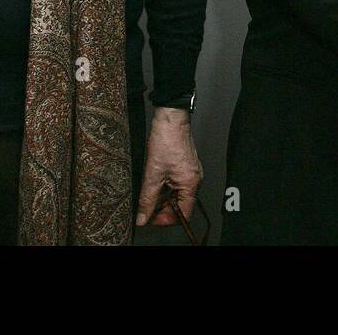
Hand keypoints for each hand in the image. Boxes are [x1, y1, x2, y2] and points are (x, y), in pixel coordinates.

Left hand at [135, 107, 201, 227]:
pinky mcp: (186, 166)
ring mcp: (191, 173)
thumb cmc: (166, 141)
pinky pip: (177, 184)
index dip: (166, 219)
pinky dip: (166, 187)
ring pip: (178, 195)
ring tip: (149, 192)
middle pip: (181, 205)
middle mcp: (194, 180)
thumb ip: (148, 199)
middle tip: (146, 207)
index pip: (183, 214)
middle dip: (163, 209)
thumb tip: (143, 217)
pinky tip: (155, 182)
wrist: (170, 119)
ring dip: (163, 198)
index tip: (151, 218)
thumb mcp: (152, 174)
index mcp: (191, 184)